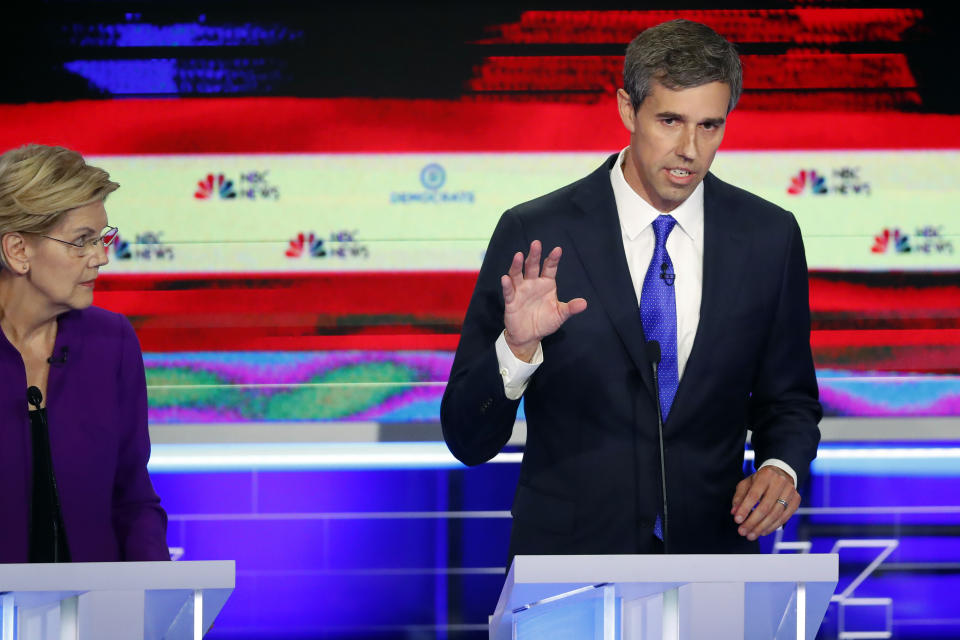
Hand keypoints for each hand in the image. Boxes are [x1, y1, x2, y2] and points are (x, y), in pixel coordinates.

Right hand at [501, 240, 586, 361]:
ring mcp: (521, 291)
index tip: (558, 250)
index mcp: (546, 283)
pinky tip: (505, 278)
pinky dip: (507, 285)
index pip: (550, 268)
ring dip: (517, 265)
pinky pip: (509, 291)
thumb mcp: (560, 314)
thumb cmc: (545, 321)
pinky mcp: (511, 301)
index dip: (553, 259)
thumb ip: (570, 308)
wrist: (529, 336)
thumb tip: (584, 303)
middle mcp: (532, 283)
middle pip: (532, 266)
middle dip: (534, 255)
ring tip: (518, 255)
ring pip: (517, 275)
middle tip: (536, 243)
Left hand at [730, 466, 800, 540]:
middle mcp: (780, 482)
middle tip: (743, 532)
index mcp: (765, 475)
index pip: (754, 495)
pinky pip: (785, 517)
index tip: (737, 521)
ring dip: (762, 527)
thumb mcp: (747, 483)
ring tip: (751, 535)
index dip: (745, 509)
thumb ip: (739, 497)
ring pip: (776, 514)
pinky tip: (763, 532)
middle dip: (752, 522)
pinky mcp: (796, 500)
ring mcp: (790, 491)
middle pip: (765, 507)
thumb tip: (734, 513)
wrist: (781, 473)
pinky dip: (773, 526)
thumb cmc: (760, 480)